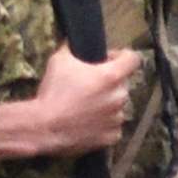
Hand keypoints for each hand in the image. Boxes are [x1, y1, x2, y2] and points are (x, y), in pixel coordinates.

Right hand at [0, 47, 139, 161]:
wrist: (44, 127)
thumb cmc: (53, 92)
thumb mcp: (59, 61)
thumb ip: (72, 48)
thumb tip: (73, 41)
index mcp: (111, 76)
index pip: (133, 59)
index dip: (122, 56)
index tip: (108, 60)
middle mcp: (119, 97)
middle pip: (123, 83)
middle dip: (109, 82)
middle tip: (89, 85)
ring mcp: (117, 118)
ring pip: (118, 106)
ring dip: (106, 103)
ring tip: (86, 106)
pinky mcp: (112, 137)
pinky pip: (113, 126)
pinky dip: (104, 124)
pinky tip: (88, 122)